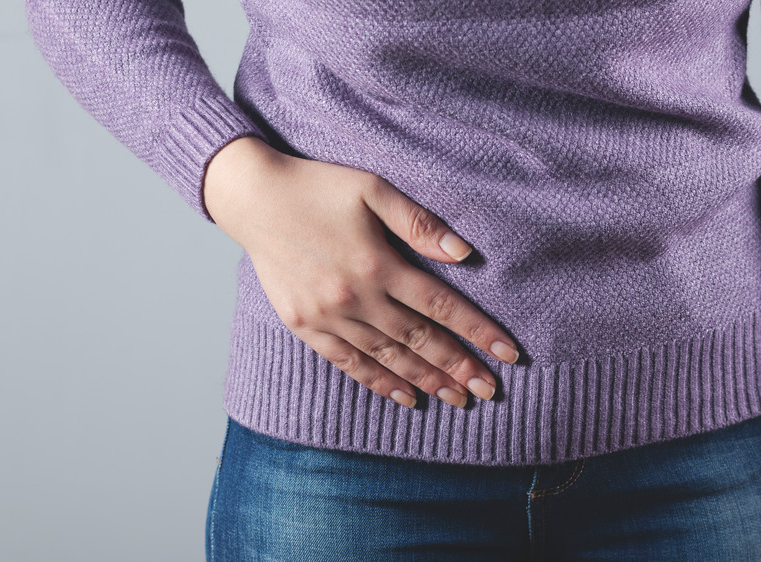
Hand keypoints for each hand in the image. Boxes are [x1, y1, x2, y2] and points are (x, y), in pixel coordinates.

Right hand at [201, 136, 518, 409]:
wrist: (252, 199)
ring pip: (388, 358)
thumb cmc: (317, 188)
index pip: (441, 306)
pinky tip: (405, 398)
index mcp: (378, 264)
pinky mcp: (306, 326)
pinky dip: (379, 383)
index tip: (508, 353)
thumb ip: (418, 223)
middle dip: (459, 367)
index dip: (478, 332)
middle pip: (419, 340)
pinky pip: (349, 364)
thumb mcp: (372, 190)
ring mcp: (328, 317)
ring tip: (457, 399)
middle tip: (490, 390)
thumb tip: (464, 254)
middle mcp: (355, 298)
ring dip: (426, 381)